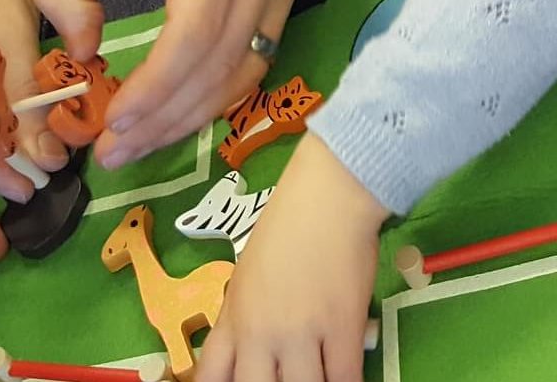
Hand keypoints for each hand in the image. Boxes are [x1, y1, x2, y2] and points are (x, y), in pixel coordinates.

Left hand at [33, 0, 320, 168]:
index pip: (195, 31)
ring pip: (247, 69)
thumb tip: (80, 52)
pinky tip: (180, 109)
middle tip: (114, 152)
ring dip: (193, 115)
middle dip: (167, 118)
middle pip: (223, 63)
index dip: (155, 89)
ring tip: (140, 141)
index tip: (110, 123)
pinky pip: (259, 55)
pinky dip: (219, 91)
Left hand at [198, 133, 387, 381]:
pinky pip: (345, 380)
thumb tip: (247, 356)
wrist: (327, 194)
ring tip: (318, 375)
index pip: (210, 378)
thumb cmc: (286, 223)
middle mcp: (260, 333)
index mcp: (233, 317)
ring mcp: (301, 334)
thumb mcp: (247, 273)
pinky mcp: (343, 329)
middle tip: (287, 378)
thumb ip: (241, 319)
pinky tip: (346, 375)